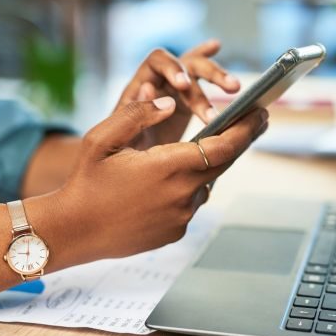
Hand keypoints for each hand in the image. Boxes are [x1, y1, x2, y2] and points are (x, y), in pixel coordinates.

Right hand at [53, 97, 267, 259]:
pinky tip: (170, 181)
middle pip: (224, 163)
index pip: (224, 145)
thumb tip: (169, 104)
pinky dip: (189, 187)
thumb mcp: (103, 138)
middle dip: (240, 139)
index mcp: (169, 167)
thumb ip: (138, 114)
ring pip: (206, 183)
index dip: (246, 128)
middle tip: (252, 121)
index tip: (261, 113)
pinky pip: (191, 203)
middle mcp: (182, 194)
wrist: (73, 231)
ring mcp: (181, 217)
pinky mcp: (175, 232)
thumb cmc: (86, 182)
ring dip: (207, 165)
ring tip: (200, 148)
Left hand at [115, 40, 239, 148]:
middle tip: (229, 90)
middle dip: (208, 75)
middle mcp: (157, 82)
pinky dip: (210, 68)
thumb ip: (133, 114)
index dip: (172, 70)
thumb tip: (151, 90)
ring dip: (218, 77)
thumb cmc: (115, 154)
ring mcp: (172, 91)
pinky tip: (218, 47)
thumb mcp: (117, 137)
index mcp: (139, 86)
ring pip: (199, 72)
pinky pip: (201, 80)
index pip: (157, 62)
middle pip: (186, 63)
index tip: (184, 85)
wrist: (119, 169)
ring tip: (236, 89)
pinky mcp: (184, 102)